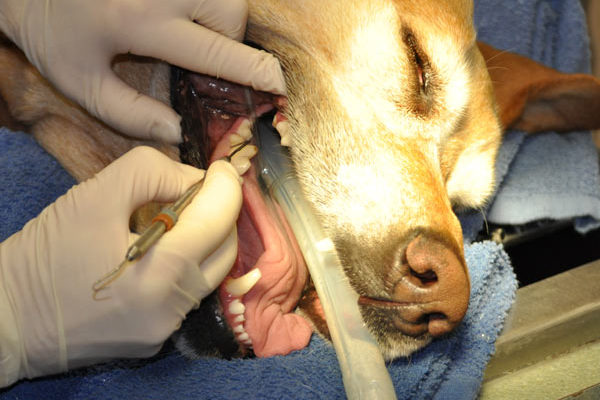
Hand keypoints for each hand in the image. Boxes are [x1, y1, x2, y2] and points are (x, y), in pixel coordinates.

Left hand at [0, 0, 285, 142]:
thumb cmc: (53, 35)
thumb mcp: (82, 84)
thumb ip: (131, 115)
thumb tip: (178, 131)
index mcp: (140, 23)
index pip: (215, 51)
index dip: (254, 71)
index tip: (280, 85)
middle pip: (230, 12)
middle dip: (230, 39)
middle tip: (203, 54)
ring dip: (221, 18)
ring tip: (191, 34)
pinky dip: (208, 4)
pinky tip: (185, 16)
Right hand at [0, 147, 245, 385]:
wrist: (7, 320)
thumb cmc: (45, 254)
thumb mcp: (94, 195)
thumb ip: (151, 173)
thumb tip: (194, 180)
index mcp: (162, 272)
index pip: (220, 219)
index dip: (227, 186)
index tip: (222, 168)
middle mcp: (173, 308)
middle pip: (225, 248)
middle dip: (220, 213)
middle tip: (197, 190)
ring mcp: (165, 329)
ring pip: (210, 273)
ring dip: (204, 239)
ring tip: (172, 218)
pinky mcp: (154, 340)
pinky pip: (187, 294)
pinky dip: (185, 265)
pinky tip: (157, 251)